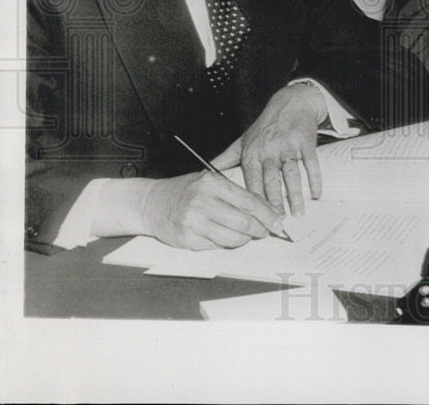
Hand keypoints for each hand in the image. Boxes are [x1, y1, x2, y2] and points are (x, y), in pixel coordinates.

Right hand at [139, 171, 284, 249]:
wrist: (151, 203)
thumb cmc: (185, 191)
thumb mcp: (210, 181)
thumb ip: (235, 192)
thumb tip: (265, 207)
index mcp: (212, 183)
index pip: (249, 201)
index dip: (268, 214)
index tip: (278, 222)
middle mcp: (202, 201)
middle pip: (244, 222)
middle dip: (260, 230)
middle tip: (265, 232)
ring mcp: (193, 222)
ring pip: (233, 238)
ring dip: (244, 239)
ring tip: (246, 235)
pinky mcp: (187, 239)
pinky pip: (217, 246)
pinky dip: (225, 243)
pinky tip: (224, 237)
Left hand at [212, 85, 325, 216]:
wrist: (290, 103)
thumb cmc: (264, 127)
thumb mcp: (242, 141)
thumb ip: (225, 160)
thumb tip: (203, 174)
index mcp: (252, 153)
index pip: (252, 181)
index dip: (254, 201)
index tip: (256, 219)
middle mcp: (269, 149)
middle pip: (271, 180)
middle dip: (275, 202)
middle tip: (278, 222)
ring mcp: (288, 145)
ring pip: (291, 173)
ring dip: (296, 194)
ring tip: (298, 212)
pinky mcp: (305, 142)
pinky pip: (310, 163)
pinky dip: (315, 179)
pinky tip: (316, 194)